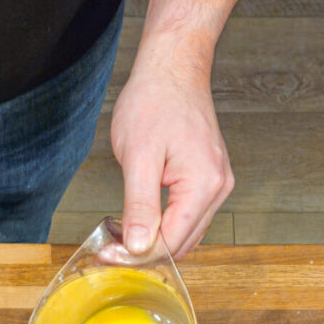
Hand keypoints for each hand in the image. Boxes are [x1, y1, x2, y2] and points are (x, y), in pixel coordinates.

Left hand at [108, 47, 234, 258]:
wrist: (172, 67)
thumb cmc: (155, 101)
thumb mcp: (138, 156)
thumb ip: (139, 205)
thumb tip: (138, 246)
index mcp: (204, 186)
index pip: (169, 243)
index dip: (135, 255)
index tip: (105, 254)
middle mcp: (218, 188)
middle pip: (180, 243)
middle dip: (144, 252)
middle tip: (107, 249)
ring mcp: (217, 183)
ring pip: (185, 233)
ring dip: (154, 240)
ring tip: (120, 236)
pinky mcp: (208, 177)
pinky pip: (187, 215)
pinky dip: (164, 224)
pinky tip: (140, 220)